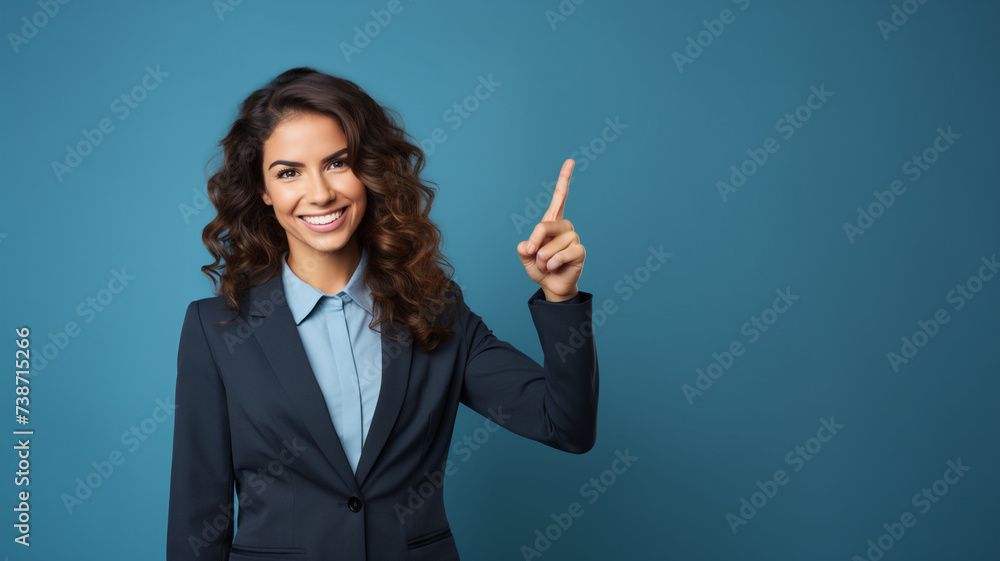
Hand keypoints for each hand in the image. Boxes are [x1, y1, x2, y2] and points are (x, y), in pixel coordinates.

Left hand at [516, 159, 585, 301]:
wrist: (551, 286)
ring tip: (547, 264)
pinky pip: (564, 253)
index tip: (570, 161)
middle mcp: (565, 227)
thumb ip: (524, 248)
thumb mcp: (526, 256)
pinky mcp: (580, 251)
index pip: (560, 197)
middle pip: (545, 225)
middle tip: (533, 254)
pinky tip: (555, 267)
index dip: (564, 179)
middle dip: (535, 242)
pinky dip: (555, 263)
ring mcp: (574, 238)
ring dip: (544, 258)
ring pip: (553, 244)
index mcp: (552, 222)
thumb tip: (528, 245)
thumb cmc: (540, 268)